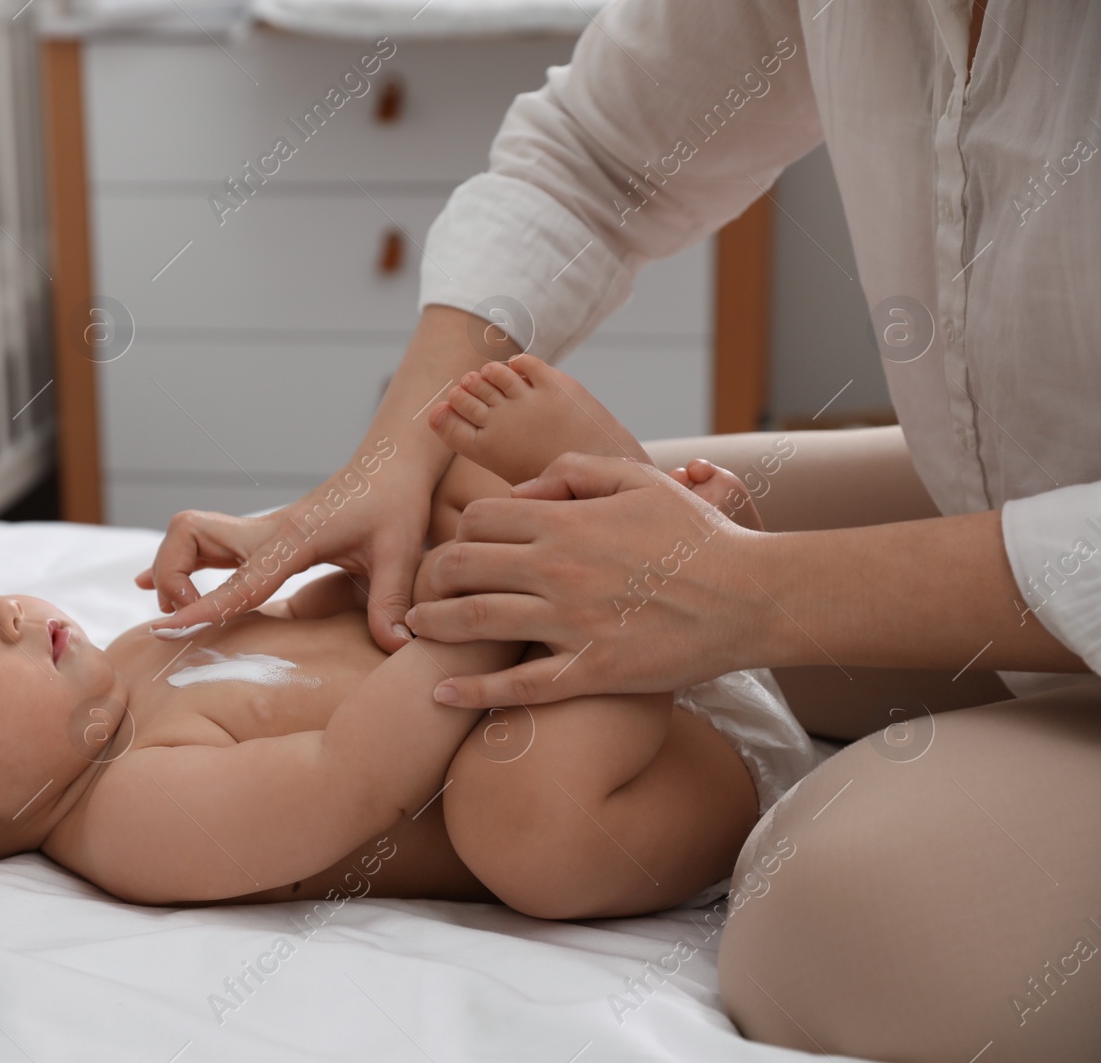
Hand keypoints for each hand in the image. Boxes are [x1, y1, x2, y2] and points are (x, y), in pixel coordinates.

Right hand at [138, 443, 430, 651]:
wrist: (390, 464)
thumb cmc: (395, 502)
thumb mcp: (399, 551)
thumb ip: (392, 600)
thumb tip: (399, 645)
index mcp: (294, 537)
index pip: (238, 579)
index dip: (202, 607)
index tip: (167, 630)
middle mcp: (266, 530)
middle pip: (187, 537)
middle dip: (170, 575)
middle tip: (186, 616)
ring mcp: (258, 531)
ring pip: (186, 535)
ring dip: (170, 569)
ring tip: (182, 609)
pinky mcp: (260, 536)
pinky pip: (202, 545)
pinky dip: (176, 564)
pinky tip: (152, 585)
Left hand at [404, 452, 772, 706]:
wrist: (751, 596)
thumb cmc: (696, 535)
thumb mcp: (637, 479)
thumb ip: (573, 471)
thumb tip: (521, 490)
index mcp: (565, 523)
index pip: (477, 520)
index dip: (458, 531)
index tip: (458, 548)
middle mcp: (558, 571)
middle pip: (461, 567)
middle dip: (431, 577)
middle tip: (422, 589)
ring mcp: (572, 624)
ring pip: (474, 623)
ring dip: (433, 627)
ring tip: (415, 632)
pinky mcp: (591, 672)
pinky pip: (517, 688)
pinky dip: (471, 692)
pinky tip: (441, 695)